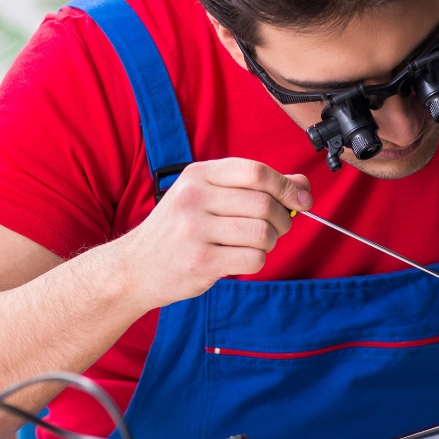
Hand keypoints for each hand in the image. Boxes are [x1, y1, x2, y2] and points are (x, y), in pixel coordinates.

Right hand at [105, 158, 311, 308]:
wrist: (136, 267)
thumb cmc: (177, 230)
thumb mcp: (207, 197)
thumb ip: (253, 188)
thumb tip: (302, 186)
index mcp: (198, 175)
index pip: (256, 171)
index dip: (287, 186)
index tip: (302, 200)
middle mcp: (194, 198)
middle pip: (264, 203)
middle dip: (282, 219)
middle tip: (276, 229)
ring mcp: (195, 230)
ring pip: (263, 232)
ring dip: (270, 243)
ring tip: (253, 245)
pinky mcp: (200, 261)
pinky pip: (253, 259)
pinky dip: (257, 261)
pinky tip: (239, 259)